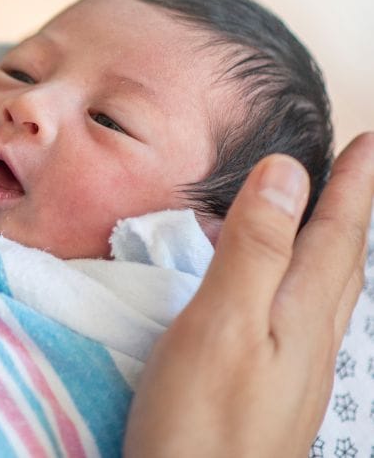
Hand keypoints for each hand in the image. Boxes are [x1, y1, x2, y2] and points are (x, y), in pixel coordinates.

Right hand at [124, 132, 373, 457]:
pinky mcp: (271, 387)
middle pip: (343, 260)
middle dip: (353, 208)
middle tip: (361, 166)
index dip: (353, 185)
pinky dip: (303, 277)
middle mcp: (309, 337)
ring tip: (331, 215)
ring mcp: (294, 368)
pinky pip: (301, 312)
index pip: (336, 234)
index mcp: (301, 314)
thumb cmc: (202, 420)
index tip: (367, 139)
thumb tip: (286, 174)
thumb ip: (255, 250)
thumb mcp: (224, 324)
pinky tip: (282, 288)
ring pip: (327, 289)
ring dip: (335, 242)